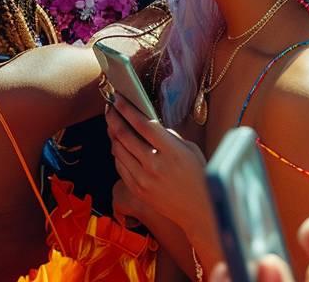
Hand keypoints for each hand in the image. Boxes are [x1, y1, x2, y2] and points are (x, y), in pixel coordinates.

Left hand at [105, 94, 208, 227]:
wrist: (199, 209)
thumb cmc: (198, 175)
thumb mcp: (189, 149)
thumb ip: (168, 135)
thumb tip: (147, 123)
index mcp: (171, 150)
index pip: (143, 124)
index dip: (127, 109)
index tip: (118, 98)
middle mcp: (154, 164)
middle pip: (125, 135)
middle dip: (114, 118)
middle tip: (109, 108)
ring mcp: (143, 179)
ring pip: (118, 150)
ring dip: (112, 134)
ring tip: (112, 124)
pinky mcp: (137, 191)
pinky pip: (120, 167)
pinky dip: (116, 153)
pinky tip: (118, 145)